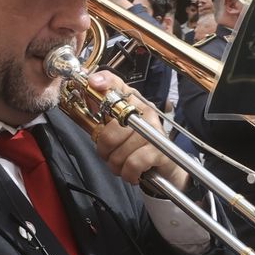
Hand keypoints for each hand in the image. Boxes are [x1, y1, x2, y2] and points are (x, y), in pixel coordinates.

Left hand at [88, 70, 189, 191]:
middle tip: (110, 155)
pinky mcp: (160, 149)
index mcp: (132, 102)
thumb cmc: (139, 146)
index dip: (104, 82)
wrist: (165, 165)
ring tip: (123, 164)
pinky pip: (133, 163)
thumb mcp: (119, 129)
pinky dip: (128, 173)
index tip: (92, 83)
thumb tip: (88, 97)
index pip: (116, 83)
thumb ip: (103, 115)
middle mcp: (144, 111)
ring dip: (117, 165)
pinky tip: (132, 172)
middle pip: (109, 132)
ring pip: (119, 151)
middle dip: (105, 151)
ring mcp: (153, 129)